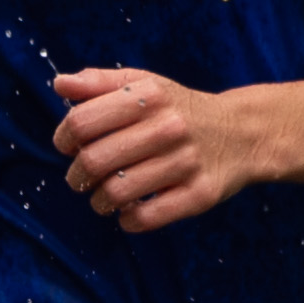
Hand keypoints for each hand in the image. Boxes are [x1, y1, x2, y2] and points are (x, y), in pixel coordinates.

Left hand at [50, 66, 278, 230]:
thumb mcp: (144, 84)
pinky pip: (146, 218)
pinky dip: (128, 220)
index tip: (68, 146)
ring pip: (116, 193)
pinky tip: (129, 210)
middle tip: (82, 177)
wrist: (243, 133)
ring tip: (104, 196)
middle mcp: (169, 127)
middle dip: (77, 175)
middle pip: (94, 161)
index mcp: (149, 96)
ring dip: (99, 201)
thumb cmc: (178, 109)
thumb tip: (60, 83)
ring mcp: (186, 163)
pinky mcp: (200, 195)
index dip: (63, 138)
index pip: (81, 122)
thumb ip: (99, 82)